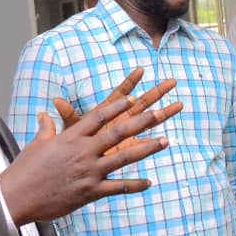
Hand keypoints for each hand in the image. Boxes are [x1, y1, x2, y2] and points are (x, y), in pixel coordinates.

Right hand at [0, 78, 183, 225]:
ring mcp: (88, 171)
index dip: (117, 106)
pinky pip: (118, 187)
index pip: (98, 117)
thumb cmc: (25, 169)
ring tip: (165, 141)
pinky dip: (134, 185)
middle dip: (140, 121)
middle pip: (117, 132)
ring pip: (124, 157)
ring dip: (146, 149)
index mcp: (70, 137)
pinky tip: (149, 182)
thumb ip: (47, 128)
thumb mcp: (37, 144)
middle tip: (159, 112)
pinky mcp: (90, 191)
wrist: (16, 197)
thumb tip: (46, 113)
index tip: (133, 96)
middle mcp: (83, 152)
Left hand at [53, 68, 177, 156]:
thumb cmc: (70, 146)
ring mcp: (126, 135)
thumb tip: (55, 101)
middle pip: (141, 103)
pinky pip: (144, 144)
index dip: (129, 83)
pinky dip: (155, 142)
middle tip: (172, 81)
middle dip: (157, 92)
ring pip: (148, 121)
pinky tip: (169, 139)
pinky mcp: (127, 150)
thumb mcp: (70, 130)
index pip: (119, 94)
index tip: (141, 70)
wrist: (72, 165)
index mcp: (106, 113)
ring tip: (180, 105)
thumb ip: (68, 115)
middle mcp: (119, 121)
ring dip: (164, 113)